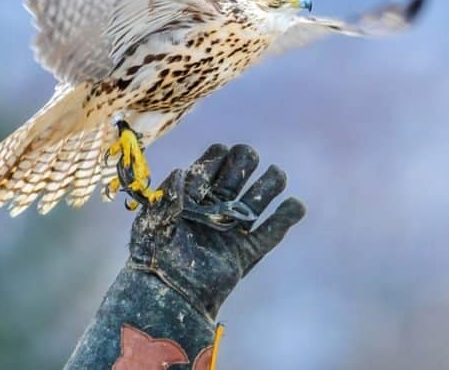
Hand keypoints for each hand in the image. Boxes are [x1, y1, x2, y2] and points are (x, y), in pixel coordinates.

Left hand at [128, 144, 306, 319]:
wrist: (167, 296)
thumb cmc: (153, 257)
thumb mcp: (154, 221)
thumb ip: (168, 195)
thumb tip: (181, 171)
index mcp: (191, 198)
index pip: (210, 167)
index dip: (218, 157)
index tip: (222, 153)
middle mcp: (214, 209)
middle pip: (238, 176)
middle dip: (246, 162)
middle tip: (249, 158)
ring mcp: (232, 230)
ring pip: (257, 200)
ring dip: (270, 183)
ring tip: (276, 175)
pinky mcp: (245, 252)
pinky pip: (270, 232)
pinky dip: (285, 218)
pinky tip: (295, 205)